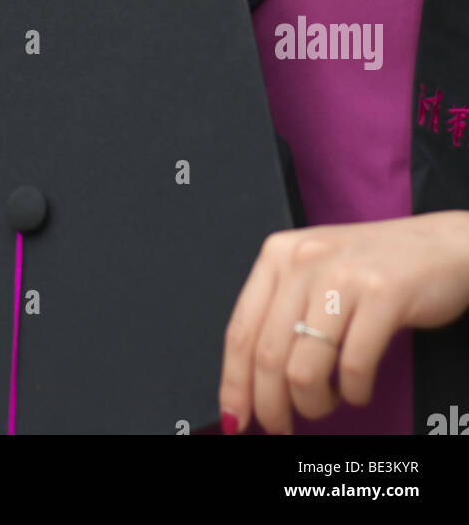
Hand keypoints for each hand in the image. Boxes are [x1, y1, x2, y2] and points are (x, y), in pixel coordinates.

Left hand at [219, 211, 468, 434]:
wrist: (438, 244)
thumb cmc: (371, 265)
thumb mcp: (313, 272)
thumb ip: (280, 312)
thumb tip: (249, 380)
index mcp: (278, 254)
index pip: (240, 330)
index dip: (234, 382)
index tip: (234, 416)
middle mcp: (304, 260)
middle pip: (268, 356)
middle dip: (271, 405)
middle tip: (282, 427)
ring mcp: (343, 277)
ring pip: (304, 369)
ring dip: (314, 403)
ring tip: (328, 401)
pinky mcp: (384, 294)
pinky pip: (353, 367)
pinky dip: (353, 392)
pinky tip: (358, 390)